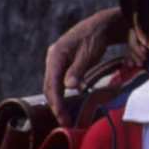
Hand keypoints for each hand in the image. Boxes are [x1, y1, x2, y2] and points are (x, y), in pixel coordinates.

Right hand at [43, 7, 126, 123]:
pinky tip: (67, 105)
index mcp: (56, 55)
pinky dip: (61, 95)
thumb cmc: (94, 38)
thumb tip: (69, 87)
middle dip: (56, 105)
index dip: (56, 101)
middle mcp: (53, 59)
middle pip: (49, 86)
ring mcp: (56, 62)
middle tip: (65, 122)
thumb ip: (77, 70)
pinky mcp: (62, 65)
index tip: (61, 115)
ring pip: (53, 85)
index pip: (52, 83)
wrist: (98, 26)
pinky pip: (58, 82)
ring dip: (58, 101)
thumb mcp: (88, 54)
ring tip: (65, 117)